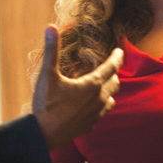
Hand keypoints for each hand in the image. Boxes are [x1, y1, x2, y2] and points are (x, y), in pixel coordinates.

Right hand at [32, 25, 122, 150]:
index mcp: (92, 84)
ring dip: (109, 89)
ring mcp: (96, 114)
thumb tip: (51, 27)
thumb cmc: (46, 104)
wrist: (43, 134)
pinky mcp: (90, 125)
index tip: (119, 51)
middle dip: (113, 73)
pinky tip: (91, 104)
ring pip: (111, 98)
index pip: (112, 67)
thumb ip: (51, 50)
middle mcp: (99, 99)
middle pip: (115, 82)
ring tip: (102, 85)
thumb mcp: (47, 74)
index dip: (117, 57)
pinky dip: (101, 104)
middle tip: (109, 66)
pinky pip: (102, 112)